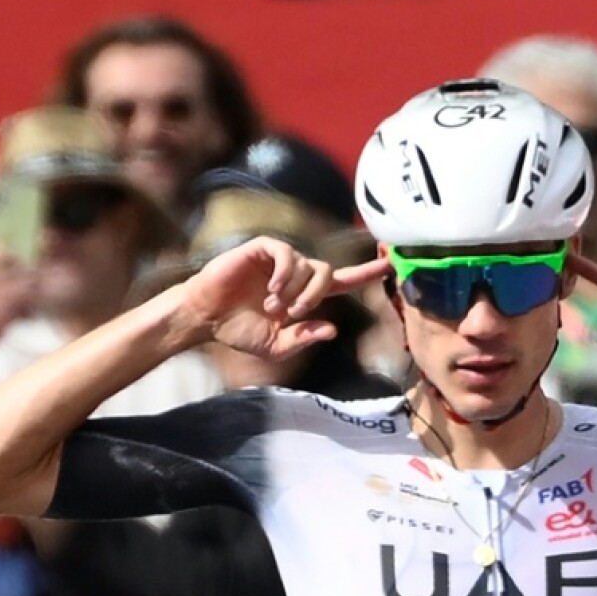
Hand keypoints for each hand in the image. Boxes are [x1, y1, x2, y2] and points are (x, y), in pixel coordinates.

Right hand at [182, 236, 390, 361]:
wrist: (206, 318)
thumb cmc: (240, 330)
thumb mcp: (275, 345)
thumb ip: (303, 337)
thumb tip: (331, 330)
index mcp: (304, 294)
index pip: (343, 280)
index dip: (366, 274)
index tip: (389, 264)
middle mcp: (297, 273)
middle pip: (327, 273)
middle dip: (316, 295)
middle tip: (293, 312)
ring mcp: (281, 260)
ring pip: (308, 265)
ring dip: (296, 289)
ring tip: (273, 305)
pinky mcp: (263, 250)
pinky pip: (287, 253)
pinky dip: (285, 273)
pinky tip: (272, 289)